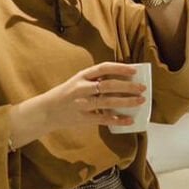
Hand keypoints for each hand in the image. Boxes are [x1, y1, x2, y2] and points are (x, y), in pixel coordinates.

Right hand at [9, 63, 145, 146]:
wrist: (46, 111)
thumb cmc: (65, 95)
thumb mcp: (76, 82)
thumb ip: (94, 80)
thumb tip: (119, 80)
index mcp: (81, 76)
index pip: (103, 68)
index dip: (120, 68)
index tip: (134, 70)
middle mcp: (82, 88)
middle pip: (109, 85)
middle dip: (128, 86)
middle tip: (142, 88)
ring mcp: (82, 104)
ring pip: (108, 101)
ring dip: (126, 101)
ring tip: (140, 101)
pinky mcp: (82, 118)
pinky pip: (103, 119)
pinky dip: (117, 120)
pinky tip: (128, 120)